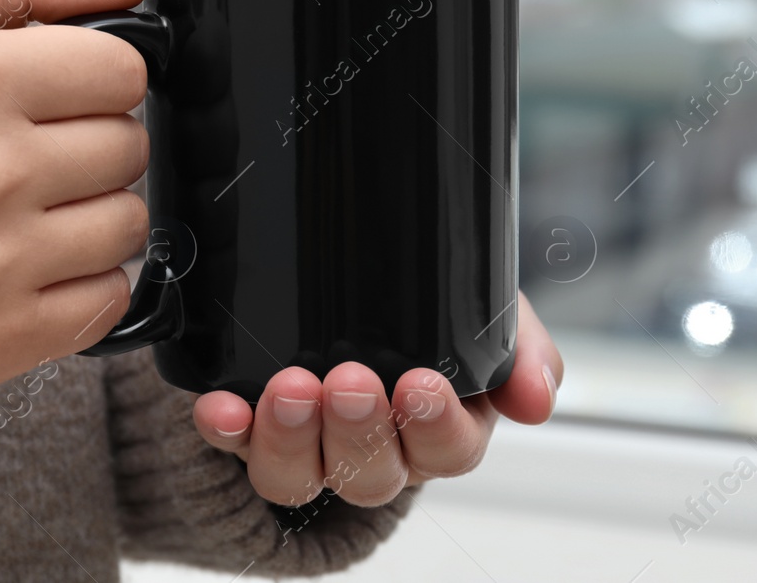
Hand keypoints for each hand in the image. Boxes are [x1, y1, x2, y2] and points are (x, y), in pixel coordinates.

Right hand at [0, 0, 153, 398]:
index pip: (123, 73)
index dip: (96, 79)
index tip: (58, 94)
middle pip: (129, 146)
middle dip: (90, 143)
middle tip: (25, 155)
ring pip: (128, 224)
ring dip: (91, 215)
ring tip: (22, 212)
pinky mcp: (5, 338)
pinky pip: (110, 300)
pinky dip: (83, 284)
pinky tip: (26, 266)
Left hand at [191, 291, 560, 507]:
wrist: (339, 278)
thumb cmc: (423, 306)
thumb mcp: (485, 307)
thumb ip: (520, 345)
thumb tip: (537, 401)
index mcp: (440, 427)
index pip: (449, 451)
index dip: (435, 428)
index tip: (421, 385)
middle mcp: (376, 451)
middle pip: (372, 474)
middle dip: (360, 431)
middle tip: (350, 381)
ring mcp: (310, 448)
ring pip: (300, 478)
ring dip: (291, 439)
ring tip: (289, 389)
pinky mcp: (252, 432)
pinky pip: (234, 448)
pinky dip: (227, 430)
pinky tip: (220, 407)